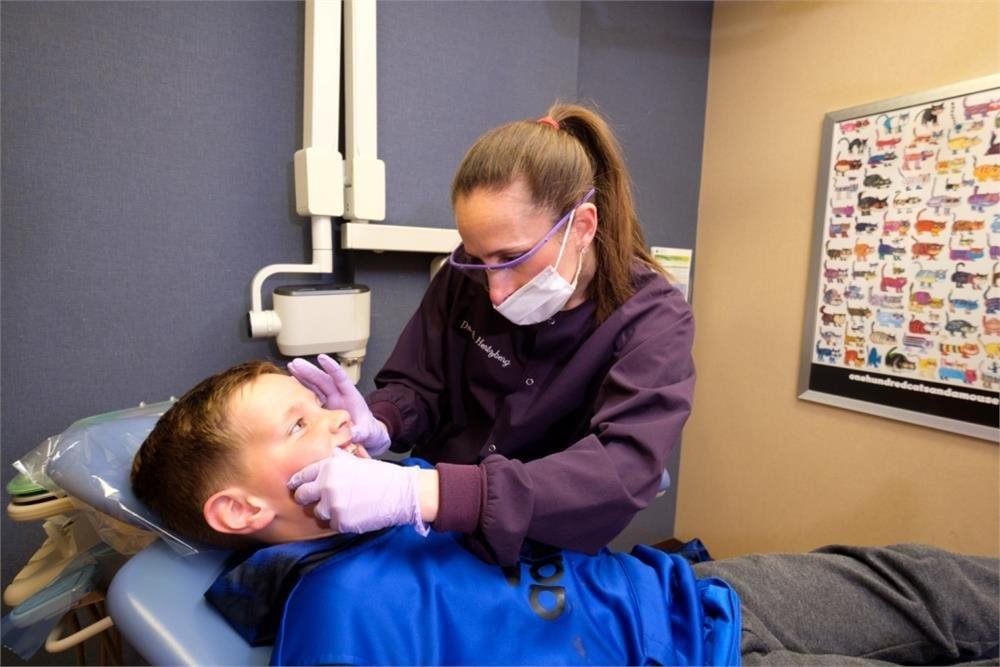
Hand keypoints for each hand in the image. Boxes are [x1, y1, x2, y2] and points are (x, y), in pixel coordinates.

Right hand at [287, 354, 390, 455]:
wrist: (366, 436)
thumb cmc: (368, 430)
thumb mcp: (367, 432)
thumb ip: (361, 432)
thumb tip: (353, 433)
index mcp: (351, 396)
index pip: (341, 378)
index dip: (332, 368)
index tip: (322, 358)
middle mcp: (339, 395)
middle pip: (323, 379)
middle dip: (310, 370)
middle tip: (296, 363)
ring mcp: (330, 400)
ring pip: (315, 385)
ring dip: (303, 376)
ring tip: (291, 367)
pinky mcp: (323, 408)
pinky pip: (311, 396)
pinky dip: (302, 389)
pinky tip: (292, 383)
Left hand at [287, 449, 427, 534]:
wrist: (400, 493)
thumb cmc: (380, 475)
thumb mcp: (356, 460)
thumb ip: (337, 459)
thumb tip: (327, 453)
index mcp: (329, 466)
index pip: (301, 476)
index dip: (297, 483)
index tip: (296, 487)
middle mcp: (326, 485)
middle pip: (301, 496)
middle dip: (307, 498)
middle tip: (317, 499)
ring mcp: (332, 505)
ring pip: (316, 513)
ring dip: (325, 511)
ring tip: (343, 506)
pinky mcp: (340, 522)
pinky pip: (331, 524)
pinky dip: (339, 521)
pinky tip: (353, 513)